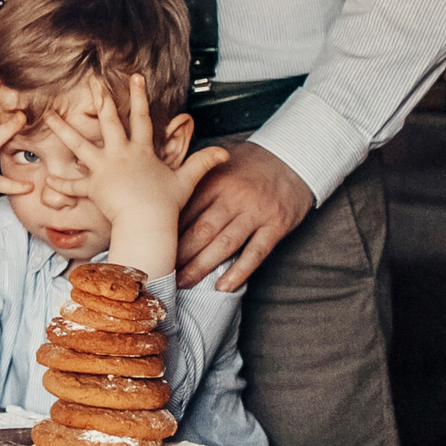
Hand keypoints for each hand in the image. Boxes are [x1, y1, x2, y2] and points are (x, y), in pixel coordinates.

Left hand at [41, 81, 225, 240]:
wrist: (147, 223)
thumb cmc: (165, 204)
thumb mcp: (186, 180)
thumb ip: (202, 163)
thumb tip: (224, 153)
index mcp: (141, 151)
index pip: (142, 118)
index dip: (140, 96)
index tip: (135, 76)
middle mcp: (120, 155)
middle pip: (109, 121)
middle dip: (101, 99)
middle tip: (92, 81)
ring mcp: (103, 169)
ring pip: (79, 145)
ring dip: (64, 130)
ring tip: (49, 115)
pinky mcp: (92, 187)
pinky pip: (73, 186)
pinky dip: (60, 184)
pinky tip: (47, 179)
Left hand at [176, 142, 314, 291]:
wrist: (293, 158)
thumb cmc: (248, 165)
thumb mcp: (219, 165)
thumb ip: (195, 183)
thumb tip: (162, 205)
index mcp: (214, 181)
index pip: (186, 210)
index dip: (167, 232)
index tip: (152, 248)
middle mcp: (234, 197)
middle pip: (202, 230)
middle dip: (179, 254)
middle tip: (162, 271)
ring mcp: (256, 212)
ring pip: (225, 244)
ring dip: (202, 266)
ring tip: (183, 283)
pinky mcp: (277, 226)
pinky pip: (256, 253)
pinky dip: (239, 272)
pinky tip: (222, 287)